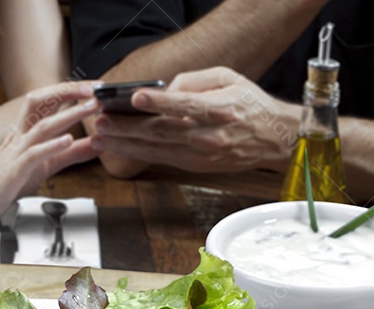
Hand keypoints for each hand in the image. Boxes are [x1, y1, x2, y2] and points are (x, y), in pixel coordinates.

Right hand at [0, 81, 101, 221]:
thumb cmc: (7, 181)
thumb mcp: (46, 164)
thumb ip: (71, 154)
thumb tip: (97, 144)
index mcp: (26, 131)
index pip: (47, 101)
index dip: (69, 91)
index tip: (93, 86)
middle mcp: (20, 135)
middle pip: (41, 102)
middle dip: (68, 92)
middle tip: (94, 87)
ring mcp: (15, 151)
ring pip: (42, 126)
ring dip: (68, 115)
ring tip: (90, 107)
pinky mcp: (14, 171)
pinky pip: (33, 154)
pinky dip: (51, 146)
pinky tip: (67, 140)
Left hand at [91, 67, 299, 173]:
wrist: (273, 139)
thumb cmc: (250, 105)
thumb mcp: (228, 78)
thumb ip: (195, 80)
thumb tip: (166, 89)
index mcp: (220, 109)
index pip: (185, 105)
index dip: (160, 102)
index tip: (136, 97)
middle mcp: (209, 135)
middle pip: (163, 131)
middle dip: (128, 127)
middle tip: (101, 121)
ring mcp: (202, 154)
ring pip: (157, 149)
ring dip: (125, 144)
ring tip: (100, 137)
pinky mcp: (196, 166)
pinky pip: (162, 159)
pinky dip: (138, 154)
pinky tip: (119, 148)